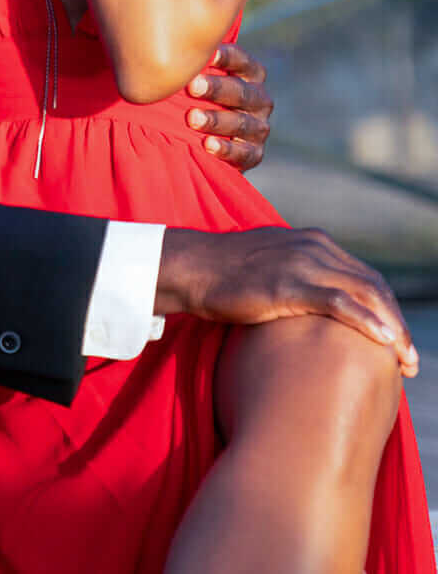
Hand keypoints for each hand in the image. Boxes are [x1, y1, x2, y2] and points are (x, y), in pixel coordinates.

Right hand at [157, 226, 418, 376]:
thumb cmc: (225, 277)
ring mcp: (302, 262)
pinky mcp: (289, 282)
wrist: (192, 269)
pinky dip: (367, 322)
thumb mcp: (271, 271)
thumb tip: (313, 316)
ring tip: (405, 360)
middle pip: (373, 285)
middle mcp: (314, 246)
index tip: (397, 343)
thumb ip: (298, 281)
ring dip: (392, 328)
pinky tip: (385, 343)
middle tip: (410, 361)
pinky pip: (340, 303)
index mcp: (313, 243)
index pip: (365, 277)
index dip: (386, 310)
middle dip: (397, 323)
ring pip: (365, 293)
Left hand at [185, 43, 271, 171]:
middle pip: (240, 91)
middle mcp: (259, 98)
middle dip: (216, 89)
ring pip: (242, 123)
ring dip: (217, 120)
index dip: (226, 57)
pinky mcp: (254, 153)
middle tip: (192, 86)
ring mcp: (259, 126)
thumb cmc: (195, 96)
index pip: (241, 61)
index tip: (205, 55)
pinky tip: (208, 145)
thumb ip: (192, 64)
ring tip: (192, 119)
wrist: (206, 139)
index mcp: (249, 73)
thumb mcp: (198, 78)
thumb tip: (163, 45)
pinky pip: (244, 152)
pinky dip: (226, 149)